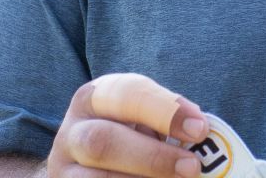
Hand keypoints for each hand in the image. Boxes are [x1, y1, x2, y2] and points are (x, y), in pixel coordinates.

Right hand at [47, 72, 210, 177]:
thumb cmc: (131, 135)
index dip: (165, 110)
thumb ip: (165, 121)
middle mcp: (72, 133)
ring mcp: (65, 170)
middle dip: (153, 156)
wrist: (93, 165)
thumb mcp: (143, 118)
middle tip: (192, 167)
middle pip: (103, 141)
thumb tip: (201, 132)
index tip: (200, 128)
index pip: (126, 95)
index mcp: (92, 98)